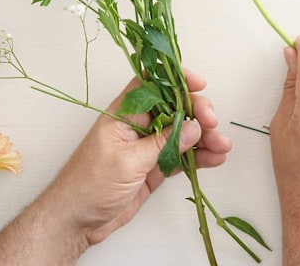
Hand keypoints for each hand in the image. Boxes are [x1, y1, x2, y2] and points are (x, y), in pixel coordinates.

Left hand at [0, 71, 231, 265]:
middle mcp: (138, 125)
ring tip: (222, 145)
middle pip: (173, 108)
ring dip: (203, 137)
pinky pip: (180, 156)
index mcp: (125, 114)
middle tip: (212, 122)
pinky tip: (215, 157)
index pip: (152, 84)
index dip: (175, 79)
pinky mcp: (154, 168)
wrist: (77, 219)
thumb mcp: (128, 160)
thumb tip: (193, 127)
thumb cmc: (90, 183)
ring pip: (181, 133)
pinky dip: (198, 156)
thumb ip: (163, 143)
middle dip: (195, 111)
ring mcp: (147, 147)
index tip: (199, 83)